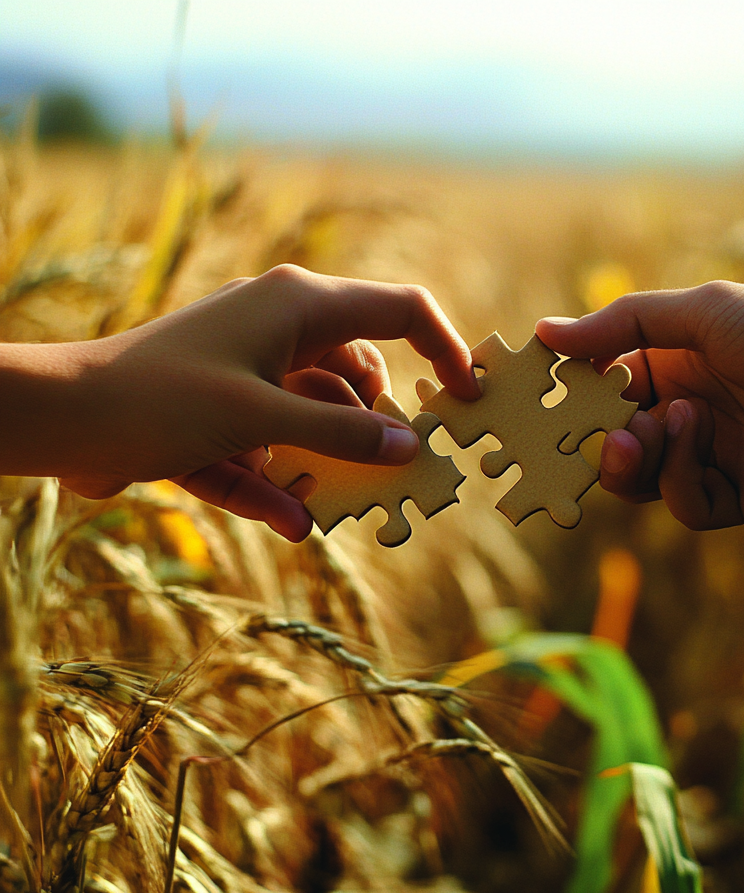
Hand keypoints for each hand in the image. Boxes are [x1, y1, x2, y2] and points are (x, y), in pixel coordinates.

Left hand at [0, 265, 478, 540]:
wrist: (60, 418)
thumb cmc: (159, 400)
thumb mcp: (262, 418)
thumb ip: (342, 433)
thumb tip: (410, 445)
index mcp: (300, 306)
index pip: (401, 310)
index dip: (446, 349)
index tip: (467, 397)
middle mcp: (282, 327)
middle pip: (361, 370)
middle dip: (376, 423)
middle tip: (396, 467)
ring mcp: (253, 367)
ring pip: (317, 412)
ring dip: (327, 460)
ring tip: (334, 506)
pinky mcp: (227, 407)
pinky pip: (273, 442)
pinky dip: (280, 479)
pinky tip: (290, 520)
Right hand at [535, 281, 743, 528]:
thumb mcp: (700, 313)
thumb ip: (621, 324)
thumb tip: (545, 333)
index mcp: (668, 370)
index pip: (600, 395)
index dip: (570, 406)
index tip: (540, 409)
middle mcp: (682, 416)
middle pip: (613, 447)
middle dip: (604, 444)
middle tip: (616, 436)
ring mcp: (707, 459)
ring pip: (642, 483)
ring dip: (642, 461)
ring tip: (664, 428)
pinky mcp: (734, 499)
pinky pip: (685, 505)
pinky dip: (681, 478)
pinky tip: (702, 442)